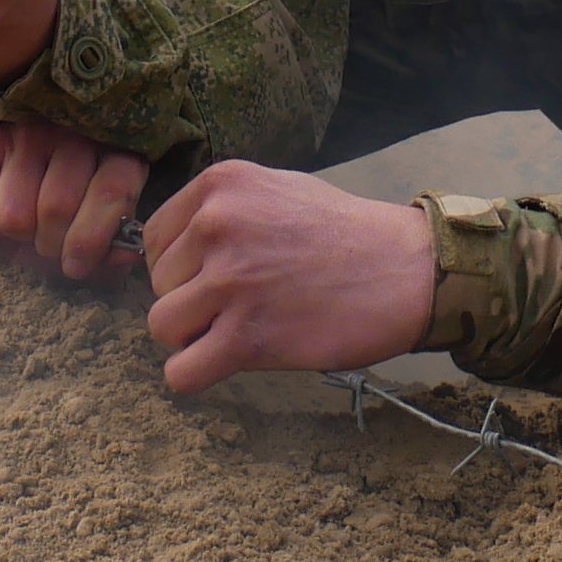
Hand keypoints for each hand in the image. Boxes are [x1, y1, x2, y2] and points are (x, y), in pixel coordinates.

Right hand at [0, 117, 147, 283]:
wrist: (7, 194)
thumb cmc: (62, 221)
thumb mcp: (94, 237)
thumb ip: (110, 247)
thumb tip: (128, 254)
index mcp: (115, 152)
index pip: (111, 191)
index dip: (92, 238)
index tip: (77, 266)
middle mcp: (72, 132)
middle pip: (57, 206)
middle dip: (49, 243)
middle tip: (47, 244)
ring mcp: (26, 132)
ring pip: (16, 214)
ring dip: (18, 236)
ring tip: (25, 227)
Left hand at [138, 163, 435, 398]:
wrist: (406, 270)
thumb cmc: (345, 234)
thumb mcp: (275, 190)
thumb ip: (221, 210)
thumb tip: (171, 248)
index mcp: (220, 186)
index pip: (154, 240)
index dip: (182, 266)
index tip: (219, 275)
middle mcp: (217, 225)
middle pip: (157, 285)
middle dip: (192, 300)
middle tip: (244, 302)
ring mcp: (231, 281)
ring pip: (162, 327)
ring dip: (194, 337)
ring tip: (239, 328)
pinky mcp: (247, 336)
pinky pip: (181, 372)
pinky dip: (197, 374)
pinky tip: (229, 361)